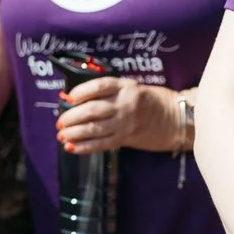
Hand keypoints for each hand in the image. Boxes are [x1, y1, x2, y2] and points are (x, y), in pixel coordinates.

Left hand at [56, 77, 183, 153]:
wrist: (173, 118)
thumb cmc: (148, 100)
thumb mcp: (130, 87)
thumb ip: (107, 91)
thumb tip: (73, 99)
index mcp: (125, 87)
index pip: (100, 86)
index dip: (81, 92)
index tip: (68, 98)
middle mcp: (125, 104)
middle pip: (94, 110)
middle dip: (72, 117)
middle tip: (60, 122)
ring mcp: (126, 123)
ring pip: (95, 129)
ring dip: (75, 133)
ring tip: (61, 136)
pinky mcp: (126, 138)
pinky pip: (102, 144)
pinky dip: (85, 147)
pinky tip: (72, 147)